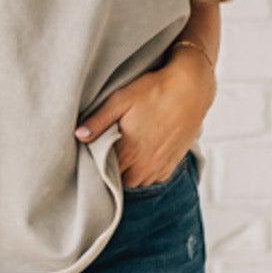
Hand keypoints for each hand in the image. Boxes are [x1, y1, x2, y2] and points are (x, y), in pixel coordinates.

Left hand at [75, 49, 214, 186]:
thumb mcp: (121, 99)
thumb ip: (99, 121)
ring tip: (127, 156)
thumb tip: (79, 136)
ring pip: (138, 183)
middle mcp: (144, 165)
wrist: (191, 89)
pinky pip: (155, 179)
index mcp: (128, 152)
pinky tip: (144, 156)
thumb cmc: (154, 90)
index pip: (105, 173)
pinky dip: (147, 172)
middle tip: (110, 154)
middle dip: (114, 172)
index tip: (96, 155)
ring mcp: (160, 167)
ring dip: (130, 173)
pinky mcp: (173, 164)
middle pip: (121, 182)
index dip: (98, 166)